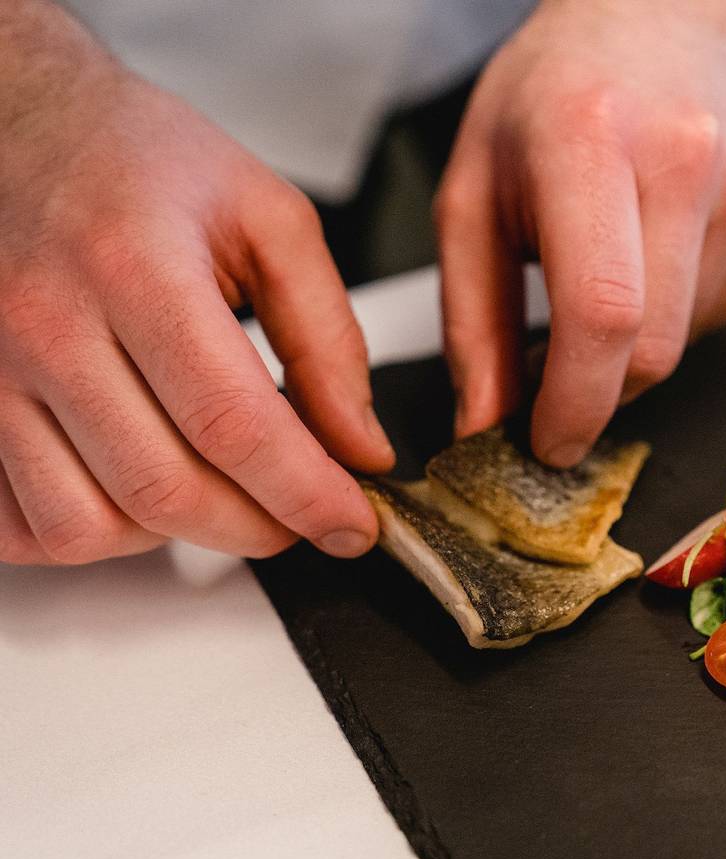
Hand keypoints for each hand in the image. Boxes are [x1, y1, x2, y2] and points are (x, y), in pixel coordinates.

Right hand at [0, 3, 392, 564]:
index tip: (354, 525)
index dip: (306, 494)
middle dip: (258, 528)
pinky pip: (17, 527)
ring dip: (174, 538)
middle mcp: (46, 326)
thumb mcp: (268, 217)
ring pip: (87, 527)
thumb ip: (327, 338)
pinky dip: (88, 535)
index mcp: (136, 269)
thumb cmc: (137, 160)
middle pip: (165, 490)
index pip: (233, 425)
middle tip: (301, 514)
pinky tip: (134, 492)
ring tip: (217, 489)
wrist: (13, 122)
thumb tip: (360, 446)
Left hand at [436, 0, 725, 466]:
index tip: (545, 441)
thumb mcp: (471, 195)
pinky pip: (720, 311)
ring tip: (605, 272)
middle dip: (600, 390)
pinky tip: (652, 254)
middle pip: (653, 348)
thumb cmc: (549, 97)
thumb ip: (472, 322)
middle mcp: (685, 160)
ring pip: (688, 340)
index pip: (601, 313)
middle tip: (557, 371)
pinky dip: (676, 313)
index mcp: (590, 143)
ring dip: (635, 344)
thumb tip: (483, 426)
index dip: (575, 403)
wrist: (652, 19)